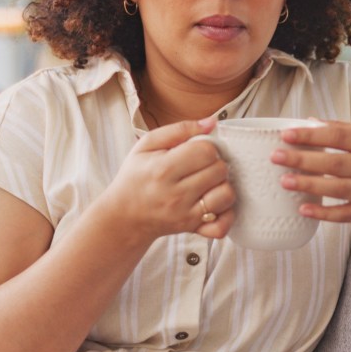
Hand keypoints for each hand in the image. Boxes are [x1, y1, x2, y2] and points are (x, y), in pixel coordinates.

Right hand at [103, 117, 235, 241]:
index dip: (207, 147)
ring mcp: (186, 214)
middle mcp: (176, 194)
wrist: (123, 216)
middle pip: (219, 170)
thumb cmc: (136, 176)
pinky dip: (226, 215)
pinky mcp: (192, 229)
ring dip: (223, 186)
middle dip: (216, 163)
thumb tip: (211, 122)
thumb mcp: (147, 145)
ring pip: (226, 195)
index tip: (197, 150)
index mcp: (164, 169)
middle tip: (203, 166)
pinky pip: (222, 226)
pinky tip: (215, 204)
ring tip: (210, 183)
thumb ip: (180, 129)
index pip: (206, 151)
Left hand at [271, 120, 350, 225]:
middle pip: (336, 162)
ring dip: (310, 185)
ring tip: (284, 180)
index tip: (287, 132)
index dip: (313, 134)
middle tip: (276, 155)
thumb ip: (349, 130)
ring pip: (339, 188)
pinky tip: (304, 209)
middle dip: (304, 159)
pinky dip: (326, 214)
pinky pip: (348, 215)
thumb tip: (311, 121)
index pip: (341, 135)